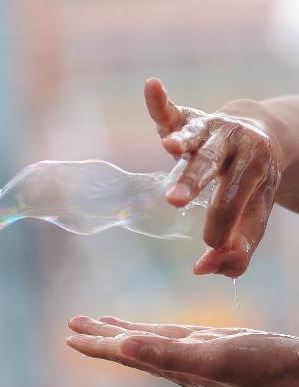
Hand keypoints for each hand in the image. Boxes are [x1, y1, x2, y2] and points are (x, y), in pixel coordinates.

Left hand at [67, 315, 298, 386]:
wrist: (296, 379)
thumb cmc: (259, 368)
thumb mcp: (211, 357)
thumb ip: (167, 354)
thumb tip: (122, 347)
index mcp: (169, 363)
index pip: (122, 351)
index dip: (95, 343)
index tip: (69, 335)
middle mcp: (175, 360)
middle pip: (128, 344)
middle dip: (100, 334)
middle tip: (73, 323)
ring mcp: (192, 353)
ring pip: (146, 339)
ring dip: (122, 331)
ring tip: (102, 324)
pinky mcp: (209, 346)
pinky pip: (170, 336)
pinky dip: (152, 331)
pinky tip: (152, 331)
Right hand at [145, 78, 282, 277]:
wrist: (264, 136)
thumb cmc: (252, 185)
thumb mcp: (254, 214)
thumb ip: (237, 247)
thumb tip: (204, 270)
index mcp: (257, 172)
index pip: (235, 205)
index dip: (222, 229)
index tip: (210, 249)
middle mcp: (238, 147)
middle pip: (216, 169)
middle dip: (197, 184)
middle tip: (176, 202)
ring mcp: (214, 130)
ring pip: (197, 138)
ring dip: (183, 141)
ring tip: (170, 146)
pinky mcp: (193, 120)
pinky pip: (175, 112)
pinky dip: (161, 103)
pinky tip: (152, 87)